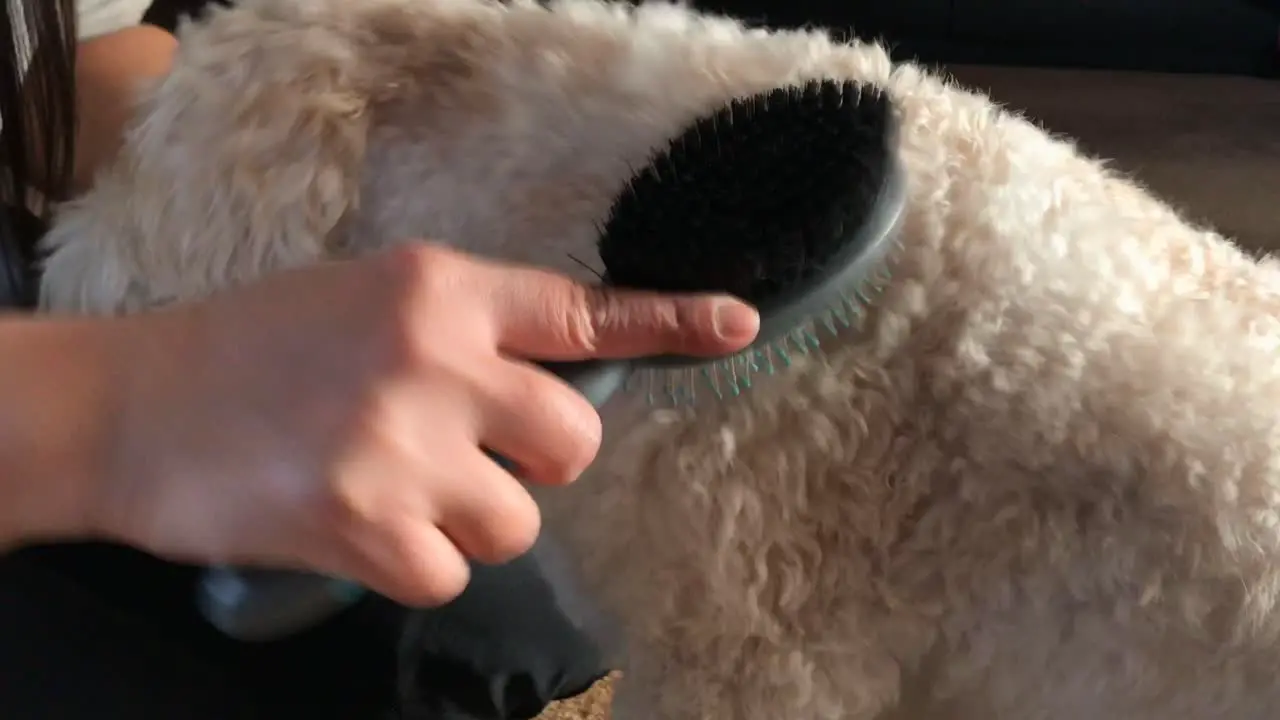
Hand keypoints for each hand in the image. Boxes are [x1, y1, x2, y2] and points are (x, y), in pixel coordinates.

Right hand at [90, 243, 758, 605]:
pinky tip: (357, 530)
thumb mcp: (365, 301)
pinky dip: (414, 565)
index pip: (580, 311)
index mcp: (438, 290)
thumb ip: (460, 332)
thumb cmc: (252, 349)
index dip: (668, 322)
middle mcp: (435, 360)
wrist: (131, 407)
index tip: (736, 324)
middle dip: (534, 462)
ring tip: (388, 490)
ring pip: (518, 521)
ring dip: (467, 520)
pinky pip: (452, 574)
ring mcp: (404, 446)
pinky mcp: (369, 528)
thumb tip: (542, 387)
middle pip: (572, 442)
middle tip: (466, 455)